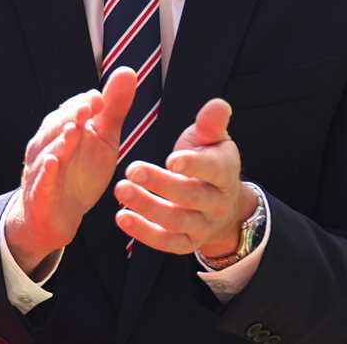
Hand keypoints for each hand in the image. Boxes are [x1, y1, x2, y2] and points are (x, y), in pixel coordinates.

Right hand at [4, 67, 135, 274]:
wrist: (57, 216)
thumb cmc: (81, 172)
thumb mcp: (103, 140)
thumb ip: (113, 109)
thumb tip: (128, 71)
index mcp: (62, 129)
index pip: (70, 110)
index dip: (84, 104)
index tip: (100, 98)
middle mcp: (47, 145)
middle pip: (56, 127)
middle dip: (70, 116)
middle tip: (87, 107)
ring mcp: (41, 170)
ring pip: (47, 152)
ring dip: (60, 141)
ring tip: (74, 130)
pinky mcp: (40, 195)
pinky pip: (41, 182)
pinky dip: (46, 172)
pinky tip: (54, 162)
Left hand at [113, 98, 256, 256]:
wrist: (223, 205)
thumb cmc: (210, 162)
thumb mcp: (213, 140)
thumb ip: (211, 123)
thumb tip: (218, 104)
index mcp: (225, 173)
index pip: (213, 170)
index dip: (193, 165)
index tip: (171, 159)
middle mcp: (217, 203)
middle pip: (190, 196)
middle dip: (160, 184)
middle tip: (132, 169)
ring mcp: (203, 225)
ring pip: (176, 221)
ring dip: (147, 206)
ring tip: (121, 189)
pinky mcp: (187, 243)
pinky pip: (166, 242)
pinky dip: (144, 233)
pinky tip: (122, 217)